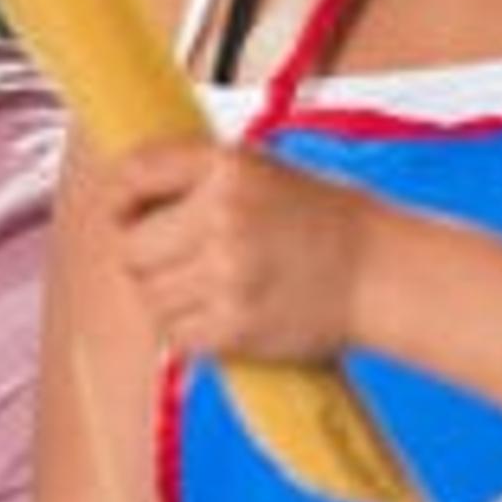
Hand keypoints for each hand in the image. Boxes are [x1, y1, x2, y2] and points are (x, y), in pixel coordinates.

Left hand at [89, 142, 370, 364]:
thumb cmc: (322, 222)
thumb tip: (124, 192)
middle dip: (144, 256)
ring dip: (165, 297)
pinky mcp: (235, 327)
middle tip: (172, 260)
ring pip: (148, 295)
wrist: (380, 273)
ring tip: (203, 289)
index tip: (123, 211)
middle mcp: (224, 216)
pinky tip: (214, 316)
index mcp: (227, 167)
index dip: (120, 198)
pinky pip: (174, 334)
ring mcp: (228, 274)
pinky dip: (185, 330)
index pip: (135, 173)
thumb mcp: (261, 171)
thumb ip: (197, 176)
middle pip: (132, 246)